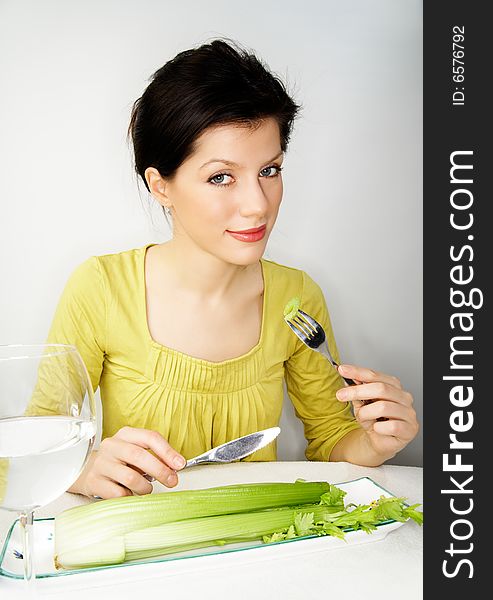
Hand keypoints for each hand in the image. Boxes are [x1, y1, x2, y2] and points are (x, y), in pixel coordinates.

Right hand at [68, 426, 185, 498]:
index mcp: (126, 434)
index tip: (180, 464)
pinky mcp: (94, 482)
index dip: (167, 451)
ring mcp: (101, 464)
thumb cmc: (119, 461)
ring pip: (130, 477)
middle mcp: (112, 446)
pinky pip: (118, 494)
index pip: (150, 437)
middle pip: (139, 456)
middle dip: (160, 470)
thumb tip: (176, 467)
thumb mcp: (136, 452)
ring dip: (145, 487)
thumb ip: (155, 456)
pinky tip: (130, 494)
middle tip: (172, 481)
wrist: (88, 471)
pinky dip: (130, 497)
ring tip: (147, 489)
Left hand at [335, 364, 418, 459]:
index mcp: (393, 386)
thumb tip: (346, 381)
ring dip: (366, 413)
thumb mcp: (361, 404)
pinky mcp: (410, 429)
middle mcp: (403, 397)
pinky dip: (379, 428)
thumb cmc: (373, 420)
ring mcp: (409, 413)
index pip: (375, 375)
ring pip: (383, 407)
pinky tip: (377, 428)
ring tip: (363, 418)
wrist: (379, 441)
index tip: (342, 370)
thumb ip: (356, 391)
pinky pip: (391, 426)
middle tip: (341, 395)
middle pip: (380, 388)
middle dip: (357, 391)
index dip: (357, 372)